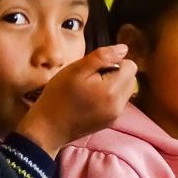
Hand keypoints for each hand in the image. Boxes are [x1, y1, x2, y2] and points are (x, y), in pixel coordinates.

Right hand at [16, 46, 138, 156]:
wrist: (47, 129)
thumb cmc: (57, 97)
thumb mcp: (75, 70)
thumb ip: (102, 57)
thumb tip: (124, 49)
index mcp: (112, 91)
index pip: (131, 66)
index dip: (113, 62)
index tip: (93, 70)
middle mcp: (119, 105)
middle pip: (130, 78)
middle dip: (115, 74)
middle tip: (90, 79)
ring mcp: (115, 115)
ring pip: (125, 90)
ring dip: (111, 85)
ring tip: (89, 90)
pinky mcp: (110, 121)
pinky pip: (117, 101)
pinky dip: (107, 97)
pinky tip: (89, 100)